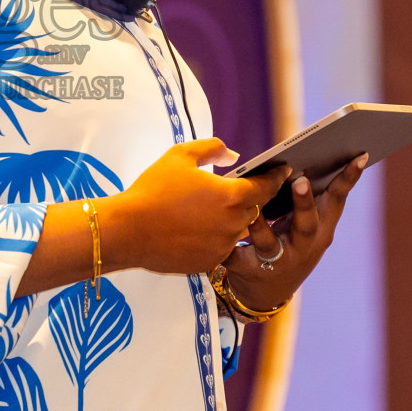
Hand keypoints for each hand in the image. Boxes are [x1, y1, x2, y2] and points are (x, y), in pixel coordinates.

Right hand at [107, 138, 291, 275]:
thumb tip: (233, 155)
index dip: (276, 176)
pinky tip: (197, 227)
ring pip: (238, 229)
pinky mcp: (210, 262)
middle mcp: (233, 223)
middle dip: (250, 197)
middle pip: (254, 209)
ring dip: (232, 218)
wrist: (129, 230)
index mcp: (232, 196)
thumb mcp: (180, 155)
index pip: (266, 186)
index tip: (283, 170)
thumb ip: (212, 148)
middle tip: (241, 188)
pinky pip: (222, 246)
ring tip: (213, 208)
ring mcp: (223, 245)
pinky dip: (216, 236)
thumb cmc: (153, 189)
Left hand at [222, 154, 367, 311]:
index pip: (336, 200)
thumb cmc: (287, 245)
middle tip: (300, 180)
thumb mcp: (302, 226)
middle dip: (304, 203)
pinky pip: (236, 255)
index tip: (358, 156)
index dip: (348, 179)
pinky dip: (227, 245)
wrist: (265, 294)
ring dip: (259, 224)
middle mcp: (304, 246)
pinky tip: (213, 231)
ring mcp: (279, 261)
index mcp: (319, 229)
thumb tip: (300, 156)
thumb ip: (306, 199)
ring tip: (251, 206)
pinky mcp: (251, 271)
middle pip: (306, 224)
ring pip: (269, 242)